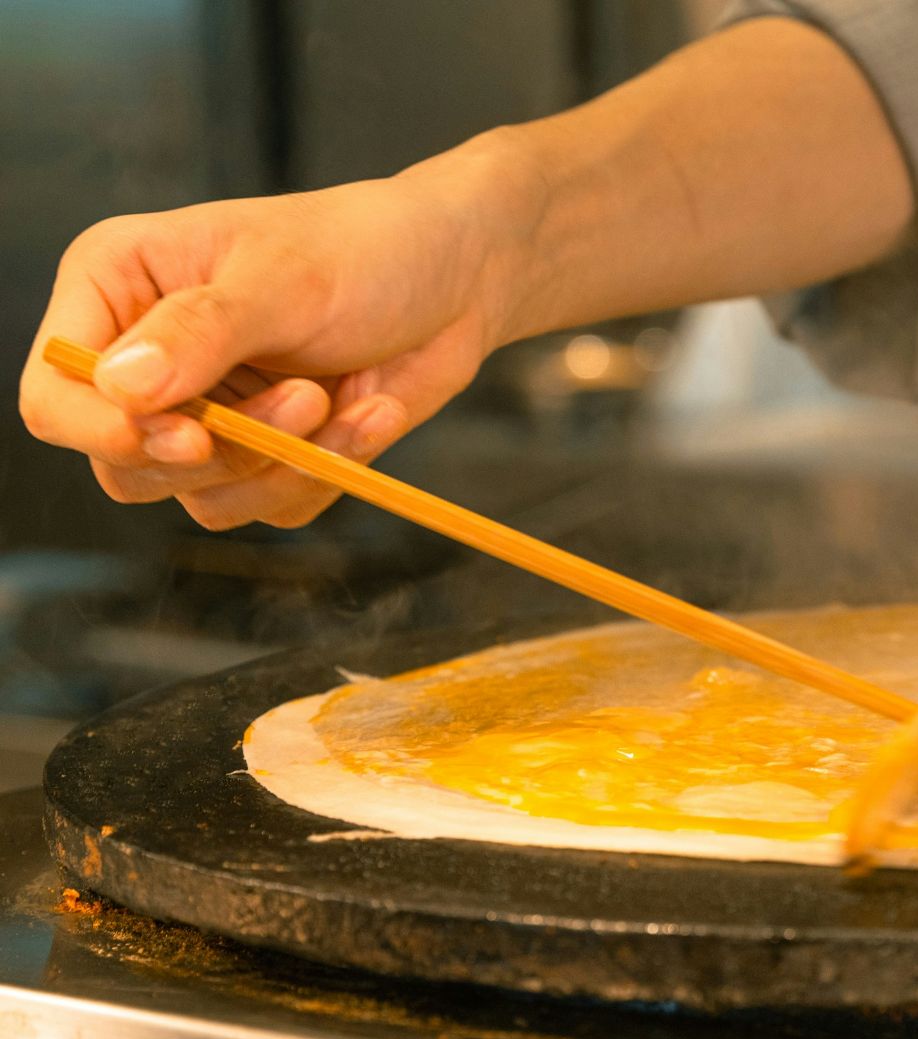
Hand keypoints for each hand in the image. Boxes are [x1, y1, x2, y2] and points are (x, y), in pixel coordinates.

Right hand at [18, 134, 536, 528]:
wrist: (460, 275)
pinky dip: (329, 470)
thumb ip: (201, 331)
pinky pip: (274, 506)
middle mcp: (146, 358)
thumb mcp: (283, 277)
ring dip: (282, 464)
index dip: (104, 430)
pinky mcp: (268, 455)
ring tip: (335, 398)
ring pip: (201, 499)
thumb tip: (119, 387)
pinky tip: (371, 412)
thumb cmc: (366, 248)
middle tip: (301, 398)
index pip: (54, 391)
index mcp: (115, 289)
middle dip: (221, 452)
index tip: (189, 436)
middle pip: (125, 464)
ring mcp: (207, 414)